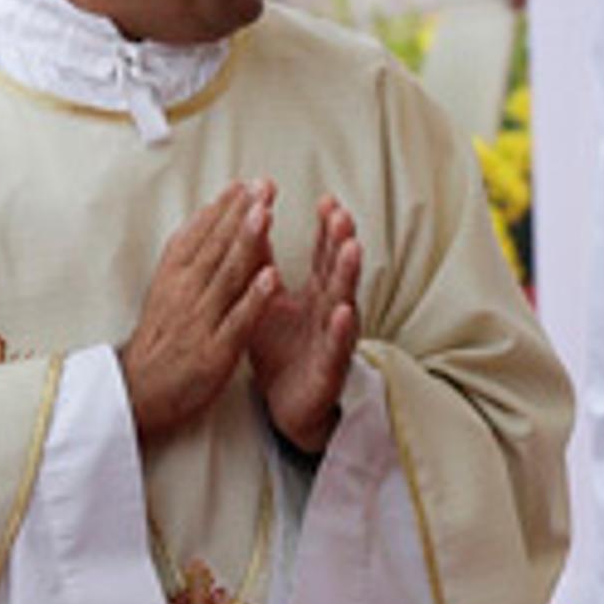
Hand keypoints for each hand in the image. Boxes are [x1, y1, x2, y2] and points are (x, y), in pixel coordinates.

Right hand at [120, 181, 278, 446]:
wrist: (138, 392)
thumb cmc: (161, 338)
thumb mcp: (166, 289)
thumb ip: (188, 254)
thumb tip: (206, 213)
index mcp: (175, 276)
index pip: (201, 234)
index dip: (223, 208)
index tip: (246, 182)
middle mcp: (186, 292)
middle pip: (216, 246)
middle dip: (241, 213)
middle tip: (264, 185)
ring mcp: (201, 319)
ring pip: (226, 275)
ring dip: (247, 242)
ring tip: (265, 213)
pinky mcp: (215, 349)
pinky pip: (237, 319)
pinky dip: (253, 297)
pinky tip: (271, 275)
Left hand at [249, 194, 363, 455]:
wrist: (287, 402)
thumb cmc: (282, 349)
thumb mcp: (267, 301)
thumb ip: (263, 267)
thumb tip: (252, 226)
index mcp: (317, 294)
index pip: (325, 255)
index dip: (328, 230)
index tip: (328, 201)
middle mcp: (332, 311)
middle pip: (338, 271)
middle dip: (342, 243)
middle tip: (343, 215)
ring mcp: (334, 338)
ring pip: (345, 302)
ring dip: (349, 276)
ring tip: (352, 249)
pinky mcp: (330, 367)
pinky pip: (338, 346)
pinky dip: (342, 329)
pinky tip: (344, 312)